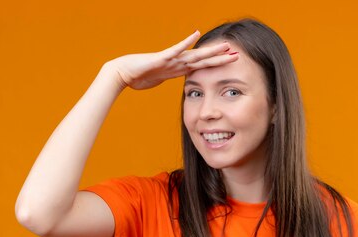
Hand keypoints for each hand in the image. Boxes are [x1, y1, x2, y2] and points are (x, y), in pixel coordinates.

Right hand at [108, 31, 237, 89]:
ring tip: (225, 45)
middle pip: (203, 60)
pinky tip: (195, 34)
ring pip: (195, 54)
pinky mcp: (161, 58)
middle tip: (236, 53)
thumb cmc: (136, 78)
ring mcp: (170, 59)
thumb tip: (170, 81)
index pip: (201, 67)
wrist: (122, 73)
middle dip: (220, 57)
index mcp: (177, 69)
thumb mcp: (157, 81)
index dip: (215, 65)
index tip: (229, 63)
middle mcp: (177, 63)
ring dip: (210, 51)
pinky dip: (186, 43)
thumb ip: (166, 79)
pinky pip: (176, 50)